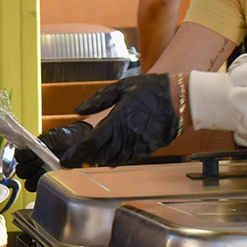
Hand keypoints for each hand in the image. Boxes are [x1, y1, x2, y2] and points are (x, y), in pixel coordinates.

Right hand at [15, 121, 93, 191]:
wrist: (81, 142)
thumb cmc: (66, 137)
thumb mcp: (52, 136)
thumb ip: (40, 142)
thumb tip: (30, 149)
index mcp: (30, 151)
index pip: (19, 157)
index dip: (23, 157)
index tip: (32, 154)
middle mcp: (33, 163)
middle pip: (21, 172)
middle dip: (29, 167)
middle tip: (39, 161)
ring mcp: (41, 173)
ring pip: (29, 183)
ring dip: (36, 176)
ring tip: (46, 168)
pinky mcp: (50, 181)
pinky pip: (41, 188)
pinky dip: (45, 183)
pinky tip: (53, 174)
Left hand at [60, 74, 180, 167]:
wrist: (181, 100)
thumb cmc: (151, 90)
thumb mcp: (121, 87)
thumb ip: (98, 100)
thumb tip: (78, 110)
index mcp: (119, 120)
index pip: (92, 143)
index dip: (76, 154)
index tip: (65, 159)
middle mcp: (127, 136)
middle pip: (99, 155)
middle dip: (84, 158)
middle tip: (71, 158)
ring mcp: (138, 145)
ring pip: (112, 159)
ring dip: (98, 159)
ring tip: (87, 156)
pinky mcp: (147, 149)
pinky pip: (126, 159)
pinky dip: (113, 158)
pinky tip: (107, 154)